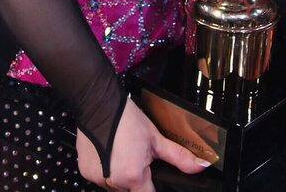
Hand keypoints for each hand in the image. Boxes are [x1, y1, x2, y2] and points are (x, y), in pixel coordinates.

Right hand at [76, 98, 207, 191]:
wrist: (99, 103)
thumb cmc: (126, 119)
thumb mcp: (155, 138)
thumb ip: (178, 157)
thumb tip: (200, 166)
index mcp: (133, 177)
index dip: (153, 187)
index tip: (152, 177)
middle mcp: (113, 183)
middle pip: (131, 191)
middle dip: (137, 179)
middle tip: (137, 157)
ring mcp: (97, 179)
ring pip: (116, 186)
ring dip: (122, 175)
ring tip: (124, 152)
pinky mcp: (86, 172)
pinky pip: (102, 178)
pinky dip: (108, 170)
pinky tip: (111, 153)